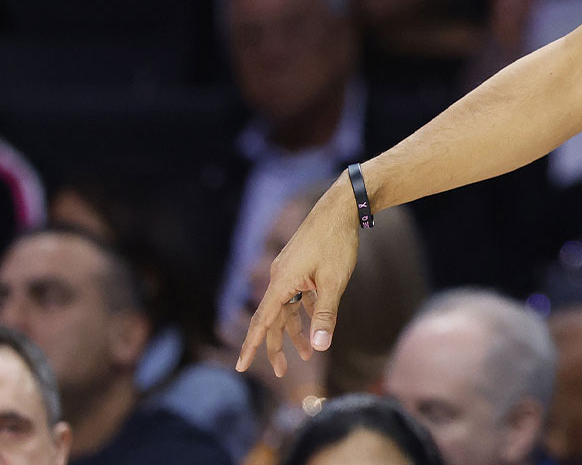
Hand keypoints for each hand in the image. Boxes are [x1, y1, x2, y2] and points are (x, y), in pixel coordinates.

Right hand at [236, 179, 359, 377]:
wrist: (341, 208)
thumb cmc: (337, 243)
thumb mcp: (334, 283)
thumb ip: (325, 315)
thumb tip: (319, 347)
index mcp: (282, 282)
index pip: (262, 321)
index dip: (252, 346)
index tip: (240, 366)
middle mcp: (280, 278)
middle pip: (273, 319)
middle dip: (277, 346)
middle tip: (281, 372)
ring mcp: (289, 272)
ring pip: (287, 309)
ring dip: (295, 332)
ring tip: (307, 356)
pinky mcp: (299, 267)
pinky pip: (297, 297)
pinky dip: (305, 313)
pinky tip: (316, 326)